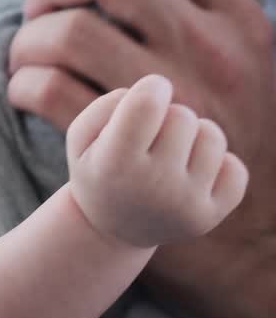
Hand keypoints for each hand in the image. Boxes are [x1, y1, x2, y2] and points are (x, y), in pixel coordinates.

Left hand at [8, 0, 275, 317]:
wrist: (264, 244)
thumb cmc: (247, 147)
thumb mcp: (257, 68)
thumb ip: (208, 22)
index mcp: (240, 23)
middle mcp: (206, 51)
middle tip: (41, 10)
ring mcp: (164, 102)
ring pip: (68, 33)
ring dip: (28, 40)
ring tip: (26, 59)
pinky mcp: (123, 149)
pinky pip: (48, 92)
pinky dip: (22, 85)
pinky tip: (24, 94)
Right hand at [67, 76, 246, 247]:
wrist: (112, 230)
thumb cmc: (98, 170)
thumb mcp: (81, 137)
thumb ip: (107, 104)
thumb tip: (155, 94)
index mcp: (114, 164)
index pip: (147, 104)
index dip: (153, 87)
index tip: (150, 93)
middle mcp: (152, 186)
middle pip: (182, 116)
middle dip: (168, 116)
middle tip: (152, 137)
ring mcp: (185, 204)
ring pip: (212, 136)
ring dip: (194, 136)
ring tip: (173, 153)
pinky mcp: (210, 216)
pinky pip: (236, 168)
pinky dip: (218, 164)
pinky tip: (193, 173)